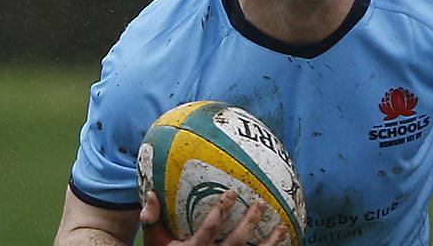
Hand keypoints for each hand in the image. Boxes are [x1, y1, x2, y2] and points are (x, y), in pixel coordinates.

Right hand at [140, 190, 286, 245]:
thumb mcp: (153, 241)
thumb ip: (151, 219)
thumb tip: (150, 192)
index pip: (209, 229)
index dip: (221, 211)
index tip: (232, 192)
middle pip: (235, 243)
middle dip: (249, 223)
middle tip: (261, 203)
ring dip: (268, 243)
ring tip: (281, 227)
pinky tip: (282, 243)